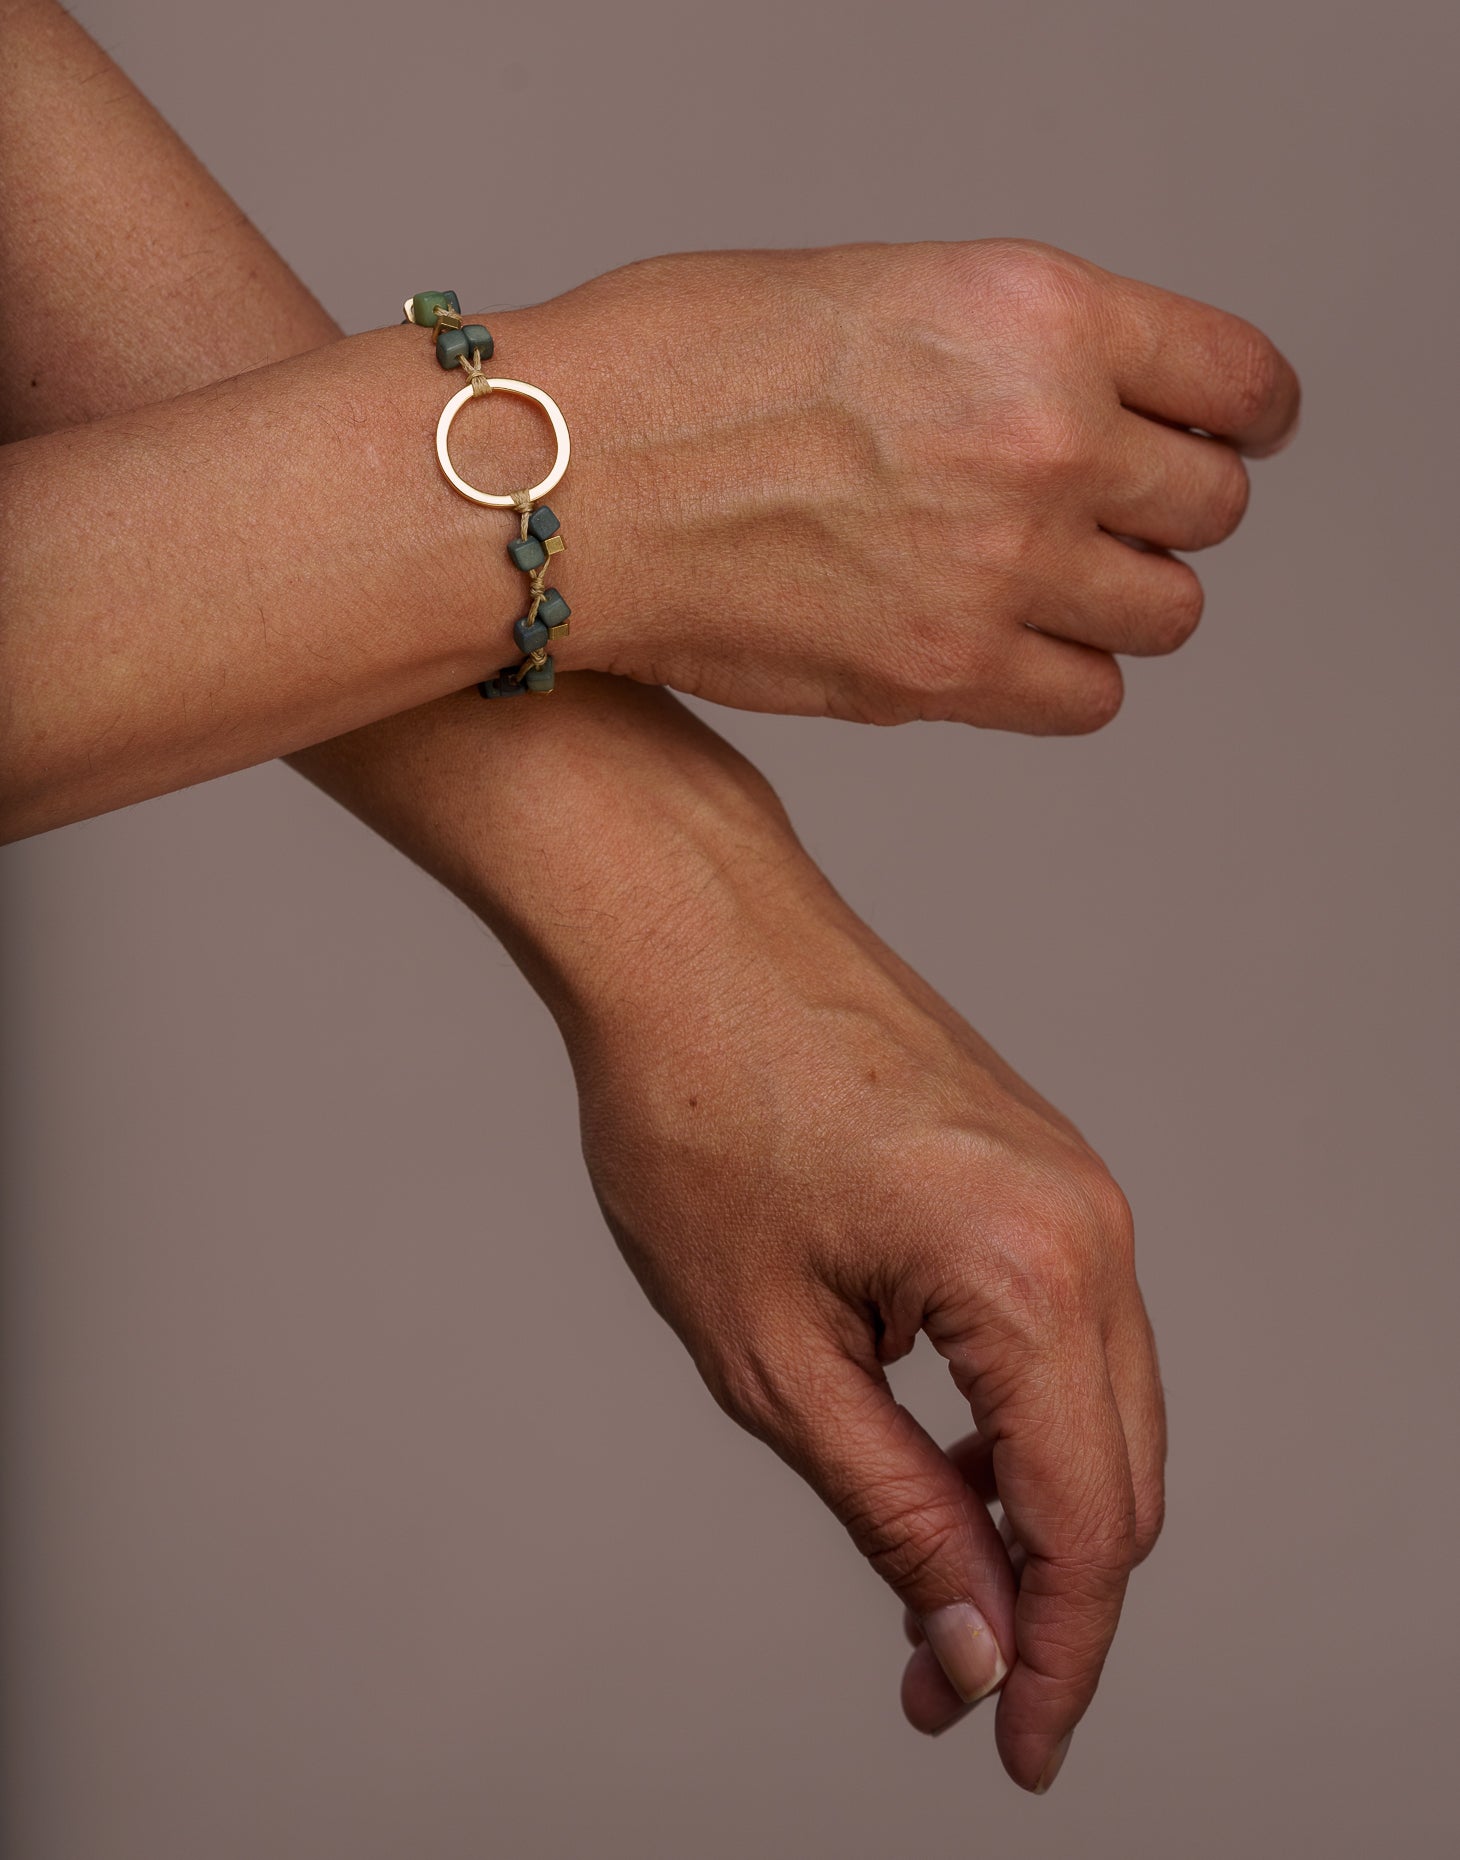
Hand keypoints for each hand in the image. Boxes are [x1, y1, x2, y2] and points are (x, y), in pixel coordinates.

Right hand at [506, 236, 1298, 730]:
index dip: (1244, 412)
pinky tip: (1002, 643)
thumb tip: (1088, 410)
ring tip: (1044, 580)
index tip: (1234, 433)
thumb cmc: (681, 366)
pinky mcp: (944, 677)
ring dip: (1122, 596)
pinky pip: (1090, 698)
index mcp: (1037, 311)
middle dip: (1169, 504)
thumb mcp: (883, 291)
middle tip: (1110, 509)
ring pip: (1167, 612)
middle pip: (1213, 505)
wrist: (565, 479)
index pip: (1236, 378)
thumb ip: (1012, 348)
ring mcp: (999, 569)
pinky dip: (1063, 675)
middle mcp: (1043, 439)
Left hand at [555, 774, 1165, 1793]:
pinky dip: (1021, 1416)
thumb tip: (970, 1630)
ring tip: (927, 1578)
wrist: (689, 933)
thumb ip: (890, 1506)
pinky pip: (1070, 1327)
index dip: (1056, 1658)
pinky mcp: (1038, 1165)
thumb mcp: (769, 1352)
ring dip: (1033, 1508)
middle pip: (1121, 1474)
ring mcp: (1074, 1184)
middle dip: (1046, 1597)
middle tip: (945, 1682)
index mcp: (1029, 1272)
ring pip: (1102, 1405)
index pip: (1089, 1523)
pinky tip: (937, 1450)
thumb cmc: (696, 1111)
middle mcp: (1087, 1226)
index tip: (1010, 1746)